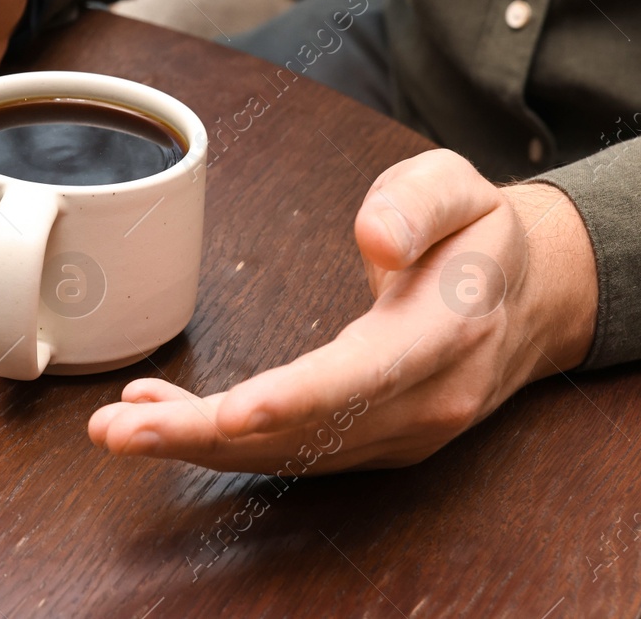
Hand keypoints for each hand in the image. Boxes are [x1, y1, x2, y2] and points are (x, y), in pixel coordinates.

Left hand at [88, 149, 597, 471]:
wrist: (522, 297)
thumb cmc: (476, 235)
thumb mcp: (461, 187)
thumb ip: (418, 204)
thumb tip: (374, 236)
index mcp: (448, 331)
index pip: (366, 375)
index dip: (295, 398)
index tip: (230, 411)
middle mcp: (424, 399)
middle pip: (307, 431)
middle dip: (206, 436)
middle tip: (120, 431)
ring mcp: (397, 431)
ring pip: (286, 452)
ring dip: (196, 444)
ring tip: (117, 428)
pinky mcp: (368, 440)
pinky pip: (287, 449)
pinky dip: (218, 439)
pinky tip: (159, 416)